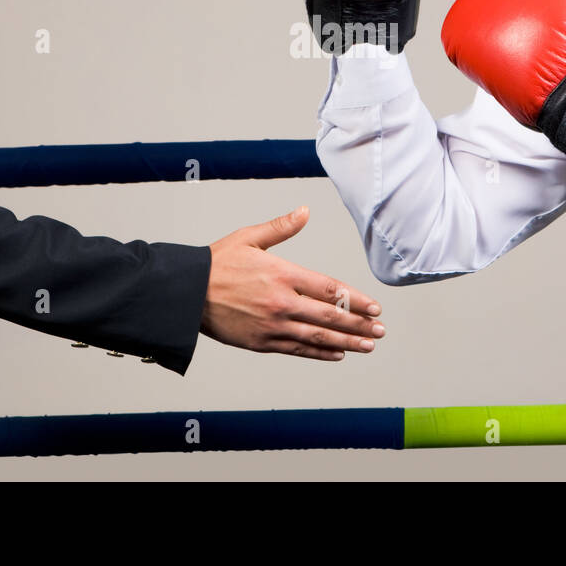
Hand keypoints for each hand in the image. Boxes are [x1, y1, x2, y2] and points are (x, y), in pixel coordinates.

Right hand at [201, 206, 384, 359]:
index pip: (330, 289)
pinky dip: (319, 353)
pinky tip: (337, 354)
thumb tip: (305, 211)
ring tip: (367, 345)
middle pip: (330, 316)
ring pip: (317, 337)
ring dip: (346, 343)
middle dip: (359, 325)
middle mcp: (282, 302)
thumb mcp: (248, 237)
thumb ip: (281, 227)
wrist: (186, 293)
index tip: (375, 307)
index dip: (356, 300)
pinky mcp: (262, 342)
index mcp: (282, 274)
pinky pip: (297, 350)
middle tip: (380, 331)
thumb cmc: (217, 263)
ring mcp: (273, 325)